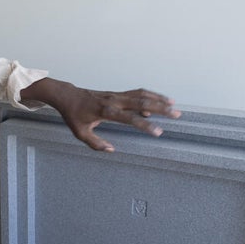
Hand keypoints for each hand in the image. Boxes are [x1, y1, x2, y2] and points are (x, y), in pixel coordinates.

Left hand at [20, 77, 180, 151]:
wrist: (68, 96)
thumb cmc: (74, 115)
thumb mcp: (80, 132)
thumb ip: (95, 143)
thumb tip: (111, 150)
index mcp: (106, 111)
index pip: (129, 119)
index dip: (145, 125)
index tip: (158, 132)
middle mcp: (114, 101)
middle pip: (141, 103)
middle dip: (161, 108)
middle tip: (177, 114)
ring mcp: (117, 96)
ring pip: (141, 95)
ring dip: (158, 99)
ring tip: (174, 105)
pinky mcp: (118, 94)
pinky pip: (136, 93)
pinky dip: (149, 96)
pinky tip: (159, 102)